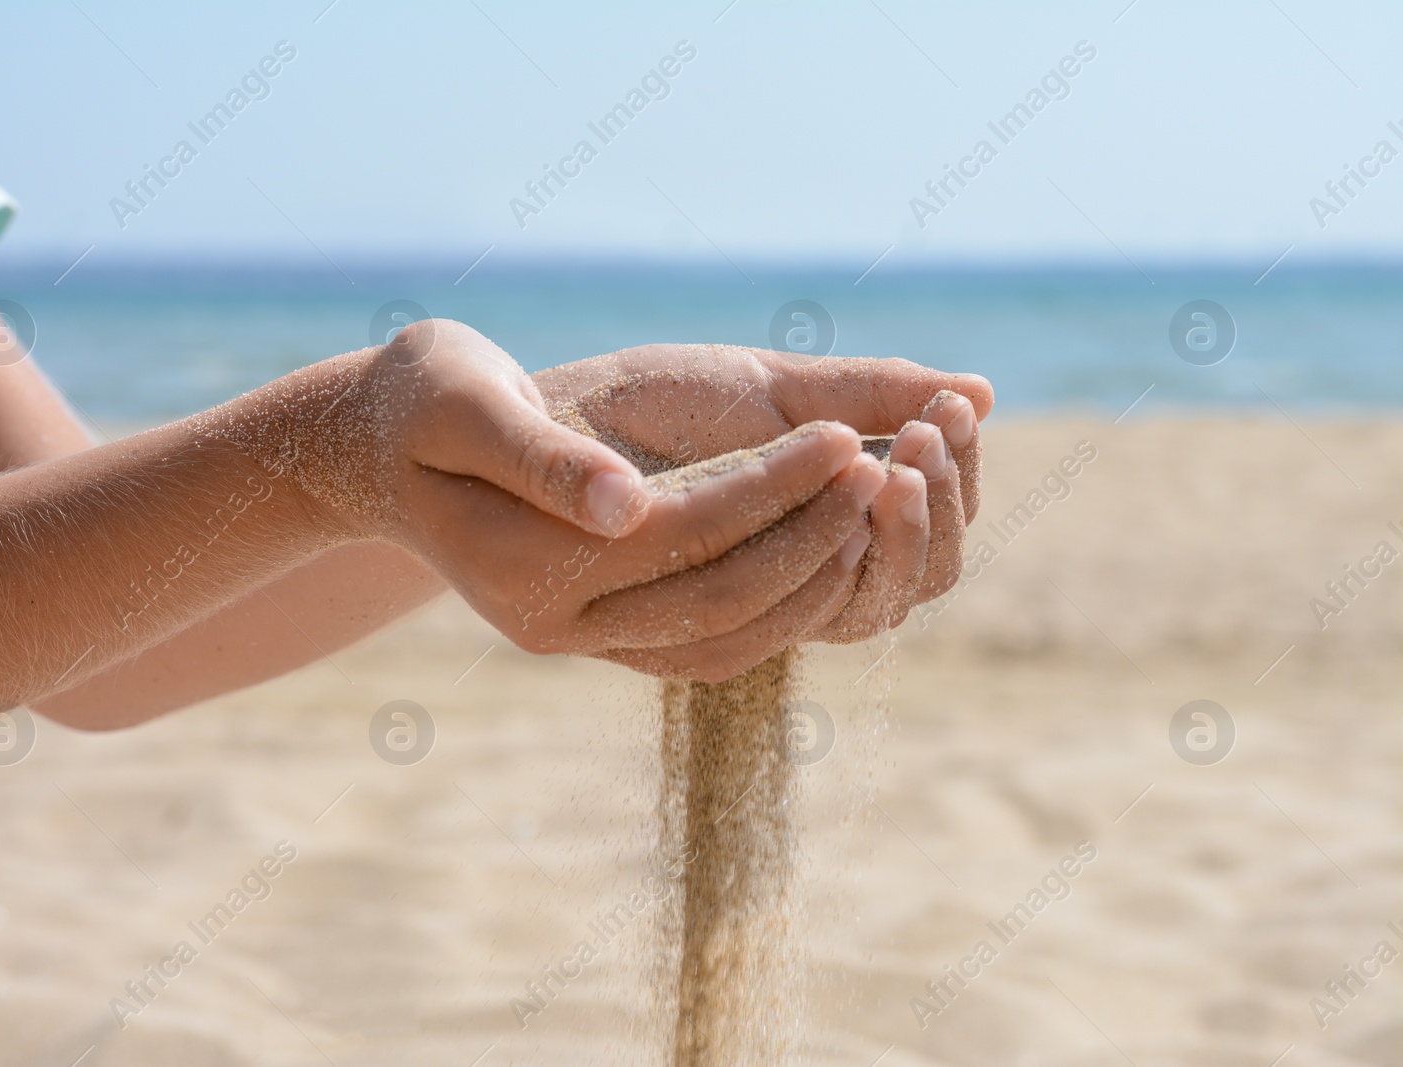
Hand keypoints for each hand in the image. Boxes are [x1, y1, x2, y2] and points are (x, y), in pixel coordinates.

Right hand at [200, 322, 887, 669]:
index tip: (844, 437)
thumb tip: (626, 502)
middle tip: (888, 469)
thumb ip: (540, 453)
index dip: (768, 490)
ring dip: (813, 581)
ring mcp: (581, 642)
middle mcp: (554, 624)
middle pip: (717, 598)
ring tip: (876, 509)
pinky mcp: (605, 637)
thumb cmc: (423, 403)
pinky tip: (829, 551)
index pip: (676, 535)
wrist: (385, 453)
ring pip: (726, 639)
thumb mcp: (461, 400)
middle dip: (812, 536)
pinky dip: (783, 607)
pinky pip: (713, 646)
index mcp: (519, 562)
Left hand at [535, 343, 992, 677]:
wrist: (476, 414)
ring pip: (832, 612)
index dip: (950, 512)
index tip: (959, 426)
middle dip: (927, 519)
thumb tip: (983, 392)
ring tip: (900, 449)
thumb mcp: (757, 389)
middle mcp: (765, 599)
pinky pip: (734, 601)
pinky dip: (794, 524)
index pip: (916, 571)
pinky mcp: (636, 611)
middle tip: (938, 437)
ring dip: (878, 533)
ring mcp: (705, 613)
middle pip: (892, 597)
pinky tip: (835, 450)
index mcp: (805, 555)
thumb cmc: (630, 400)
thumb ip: (862, 394)